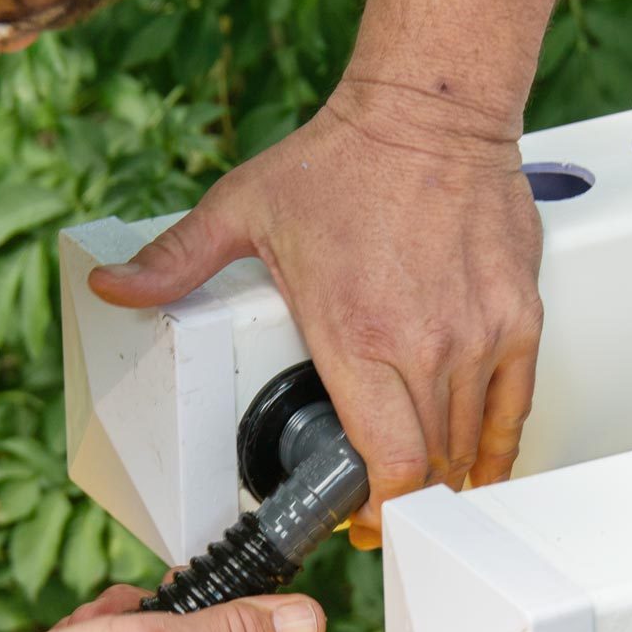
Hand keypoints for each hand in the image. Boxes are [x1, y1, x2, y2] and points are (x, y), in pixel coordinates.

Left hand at [89, 80, 544, 547]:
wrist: (432, 110)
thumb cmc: (347, 160)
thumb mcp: (242, 210)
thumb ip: (175, 262)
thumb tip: (113, 288)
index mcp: (356, 337)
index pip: (384, 462)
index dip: (374, 509)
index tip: (359, 521)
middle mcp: (424, 346)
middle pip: (429, 465)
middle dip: (402, 500)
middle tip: (380, 509)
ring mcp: (478, 334)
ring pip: (471, 443)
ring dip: (447, 475)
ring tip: (423, 487)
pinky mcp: (518, 316)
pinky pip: (514, 405)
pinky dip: (497, 443)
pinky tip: (480, 459)